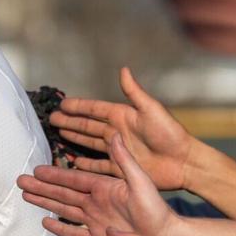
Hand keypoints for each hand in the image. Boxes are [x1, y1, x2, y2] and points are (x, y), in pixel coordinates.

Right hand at [19, 135, 179, 235]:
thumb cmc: (157, 211)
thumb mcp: (141, 181)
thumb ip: (125, 160)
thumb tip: (115, 134)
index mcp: (105, 188)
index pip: (73, 179)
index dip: (55, 174)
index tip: (37, 168)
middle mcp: (96, 203)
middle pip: (63, 194)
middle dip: (42, 187)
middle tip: (21, 180)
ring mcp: (95, 221)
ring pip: (63, 210)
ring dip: (44, 203)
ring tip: (26, 196)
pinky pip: (73, 233)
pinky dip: (58, 228)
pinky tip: (45, 221)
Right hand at [51, 68, 197, 191]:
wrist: (183, 162)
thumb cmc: (171, 134)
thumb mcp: (151, 109)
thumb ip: (134, 91)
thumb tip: (123, 69)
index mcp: (123, 115)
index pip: (94, 109)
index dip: (78, 106)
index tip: (61, 103)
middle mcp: (118, 131)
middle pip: (87, 125)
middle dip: (69, 121)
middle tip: (51, 119)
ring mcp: (118, 149)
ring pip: (89, 143)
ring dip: (74, 138)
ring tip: (58, 134)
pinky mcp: (121, 166)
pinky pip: (98, 165)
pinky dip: (86, 163)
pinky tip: (73, 161)